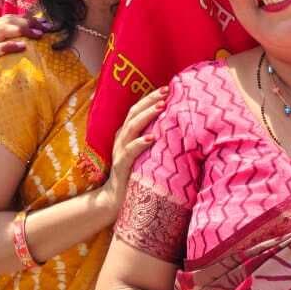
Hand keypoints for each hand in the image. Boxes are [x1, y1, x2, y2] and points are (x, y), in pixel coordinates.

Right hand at [0, 14, 43, 80]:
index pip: (7, 18)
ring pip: (1, 30)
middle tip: (45, 27)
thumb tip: (24, 43)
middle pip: (7, 21)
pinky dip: (10, 45)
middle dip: (28, 21)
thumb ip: (0, 46)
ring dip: (23, 30)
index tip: (43, 23)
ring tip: (38, 34)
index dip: (26, 18)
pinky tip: (23, 46)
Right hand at [103, 87, 166, 211]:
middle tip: (166, 91)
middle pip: (134, 113)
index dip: (150, 97)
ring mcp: (119, 151)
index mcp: (126, 134)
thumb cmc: (135, 176)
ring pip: (132, 127)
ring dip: (147, 115)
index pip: (136, 110)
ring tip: (161, 107)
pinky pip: (130, 151)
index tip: (167, 88)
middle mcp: (121, 139)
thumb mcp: (145, 154)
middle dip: (150, 100)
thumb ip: (153, 140)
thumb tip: (175, 128)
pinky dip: (140, 142)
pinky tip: (152, 137)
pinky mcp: (121, 165)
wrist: (115, 201)